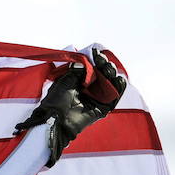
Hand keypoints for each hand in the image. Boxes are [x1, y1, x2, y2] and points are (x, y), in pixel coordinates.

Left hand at [14, 48, 126, 167]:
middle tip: (103, 61)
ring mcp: (95, 99)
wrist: (55, 121)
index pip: (91, 69)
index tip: (96, 52)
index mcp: (77, 83)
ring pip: (109, 84)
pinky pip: (114, 98)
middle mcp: (88, 90)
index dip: (95, 60)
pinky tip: (119, 79)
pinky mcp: (102, 109)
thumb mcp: (64, 82)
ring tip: (109, 69)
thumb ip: (76, 71)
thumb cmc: (55, 102)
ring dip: (112, 74)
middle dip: (104, 65)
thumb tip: (85, 61)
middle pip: (102, 74)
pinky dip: (119, 88)